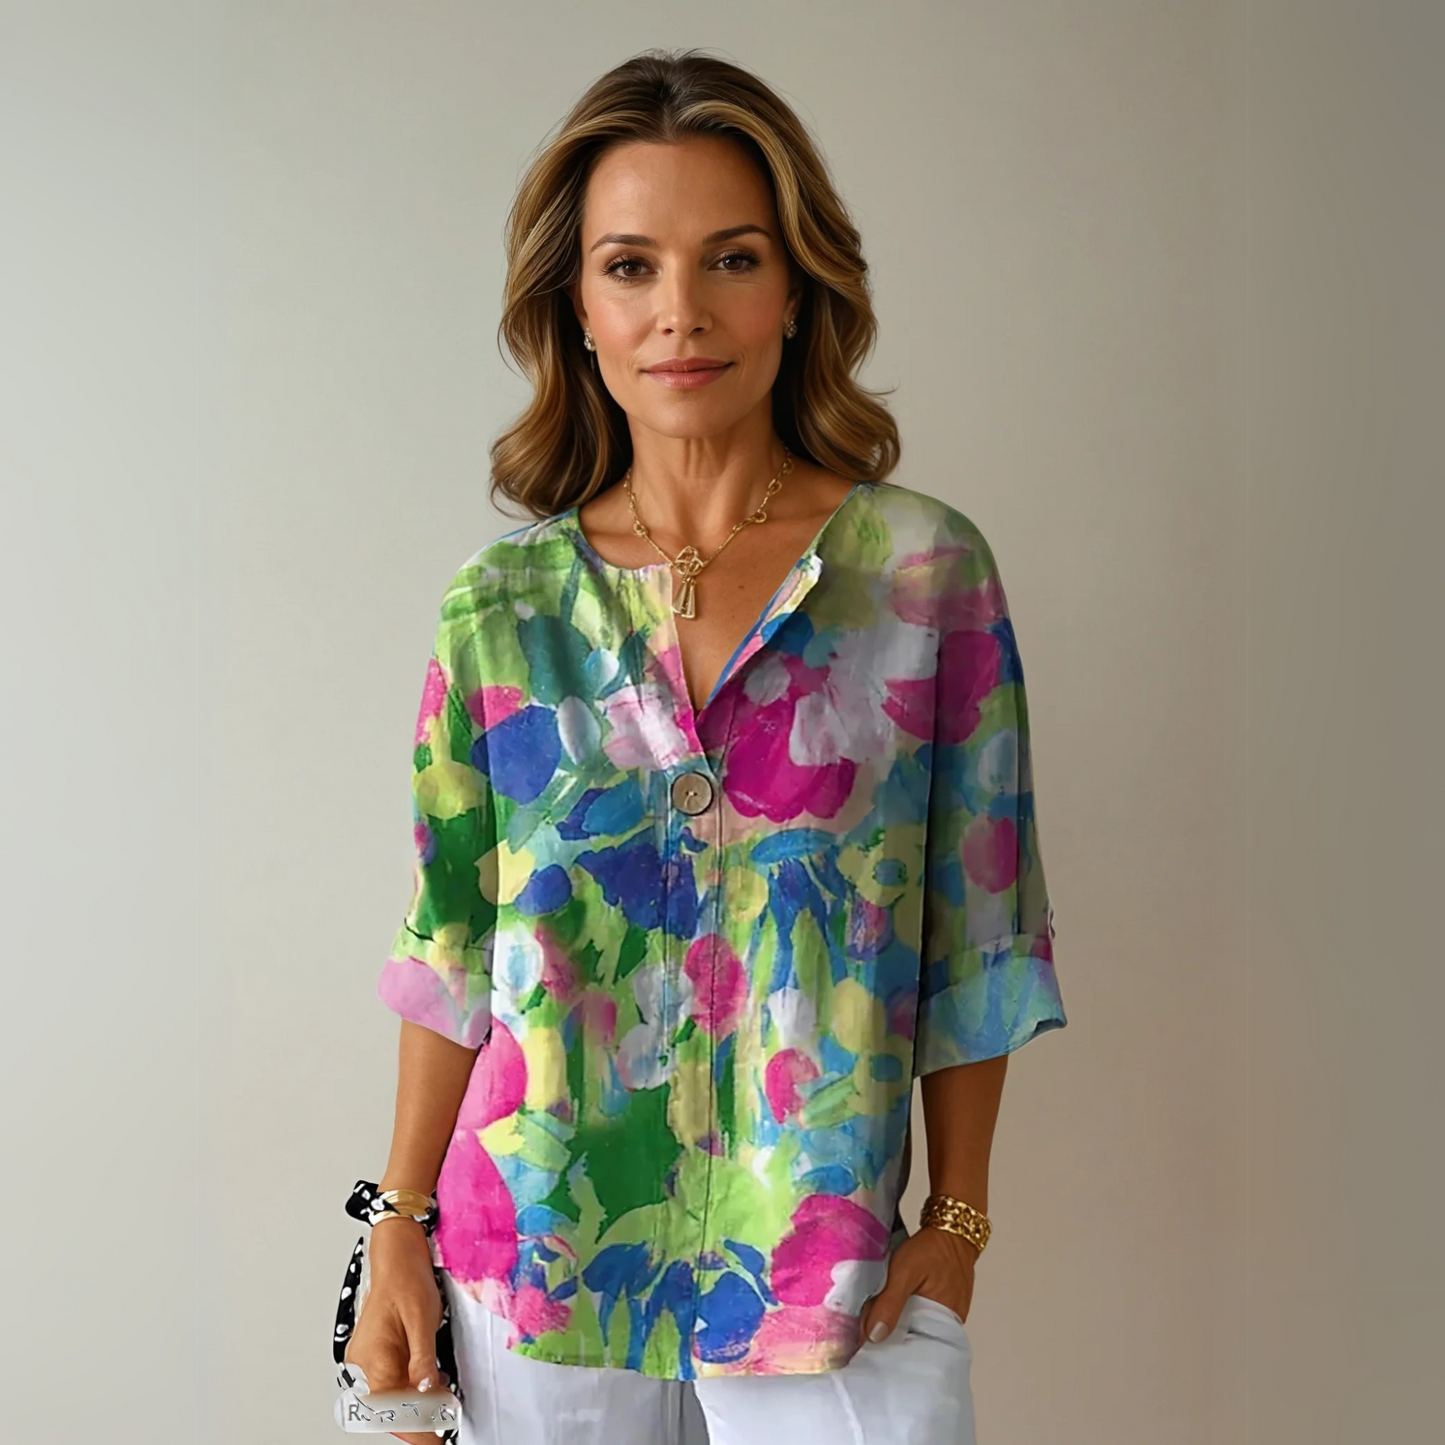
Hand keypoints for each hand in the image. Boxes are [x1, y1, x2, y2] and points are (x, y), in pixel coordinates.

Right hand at [342, 1219, 450, 1444]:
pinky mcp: (378, 1352)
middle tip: (443, 1428)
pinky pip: (392, 1380)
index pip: (389, 1408)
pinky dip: (411, 1389)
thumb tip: (426, 1392)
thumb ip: (423, 1359)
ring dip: (415, 1405)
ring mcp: (369, 1358)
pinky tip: (432, 1386)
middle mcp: (365, 1362)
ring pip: (390, 1396)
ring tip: (443, 1407)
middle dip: (416, 1421)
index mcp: (373, 1357)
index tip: (434, 1440)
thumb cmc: (407, 1278)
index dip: (413, 1429)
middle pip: (388, 1407)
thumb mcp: (422, 1319)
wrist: (397, 1254)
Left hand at [857, 1225, 977, 1345]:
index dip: (887, 1351)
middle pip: (911, 1341)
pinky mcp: (940, 1305)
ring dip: (895, 1325)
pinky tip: (889, 1308)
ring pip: (913, 1328)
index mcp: (941, 1324)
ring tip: (873, 1322)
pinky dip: (904, 1314)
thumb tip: (874, 1336)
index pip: (910, 1350)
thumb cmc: (931, 1249)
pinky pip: (918, 1316)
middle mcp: (945, 1325)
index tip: (864, 1349)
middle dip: (888, 1339)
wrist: (951, 1230)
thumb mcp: (904, 1272)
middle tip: (863, 1335)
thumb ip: (889, 1304)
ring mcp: (944, 1315)